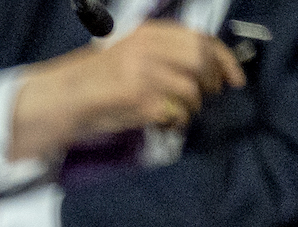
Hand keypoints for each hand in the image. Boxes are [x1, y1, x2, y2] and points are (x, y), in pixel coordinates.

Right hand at [9, 21, 242, 157]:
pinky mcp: (139, 100)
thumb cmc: (96, 80)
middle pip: (202, 63)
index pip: (202, 40)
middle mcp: (149, 49)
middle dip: (211, 83)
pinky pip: (176, 112)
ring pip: (192, 90)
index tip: (235, 78)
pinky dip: (177, 121)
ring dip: (192, 106)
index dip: (225, 60)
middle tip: (208, 96)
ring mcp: (144, 74)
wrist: (61, 99)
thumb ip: (165, 54)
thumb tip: (205, 67)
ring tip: (179, 113)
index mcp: (150, 34)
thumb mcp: (131, 53)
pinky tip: (166, 122)